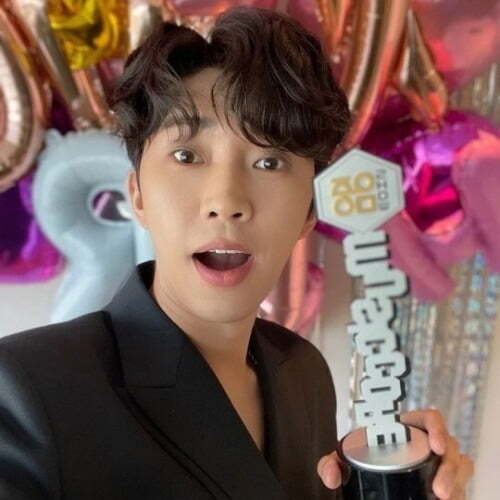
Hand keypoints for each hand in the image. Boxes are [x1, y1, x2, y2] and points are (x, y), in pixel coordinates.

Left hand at [316, 409, 474, 498]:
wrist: (372, 480)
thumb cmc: (364, 459)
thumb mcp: (346, 459)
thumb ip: (331, 463)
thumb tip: (331, 476)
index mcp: (407, 428)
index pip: (431, 418)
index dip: (437, 428)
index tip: (435, 446)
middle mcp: (427, 444)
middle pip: (450, 446)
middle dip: (450, 468)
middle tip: (440, 490)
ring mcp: (439, 463)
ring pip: (460, 467)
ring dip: (456, 482)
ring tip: (444, 499)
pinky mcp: (446, 481)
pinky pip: (461, 484)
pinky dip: (459, 491)